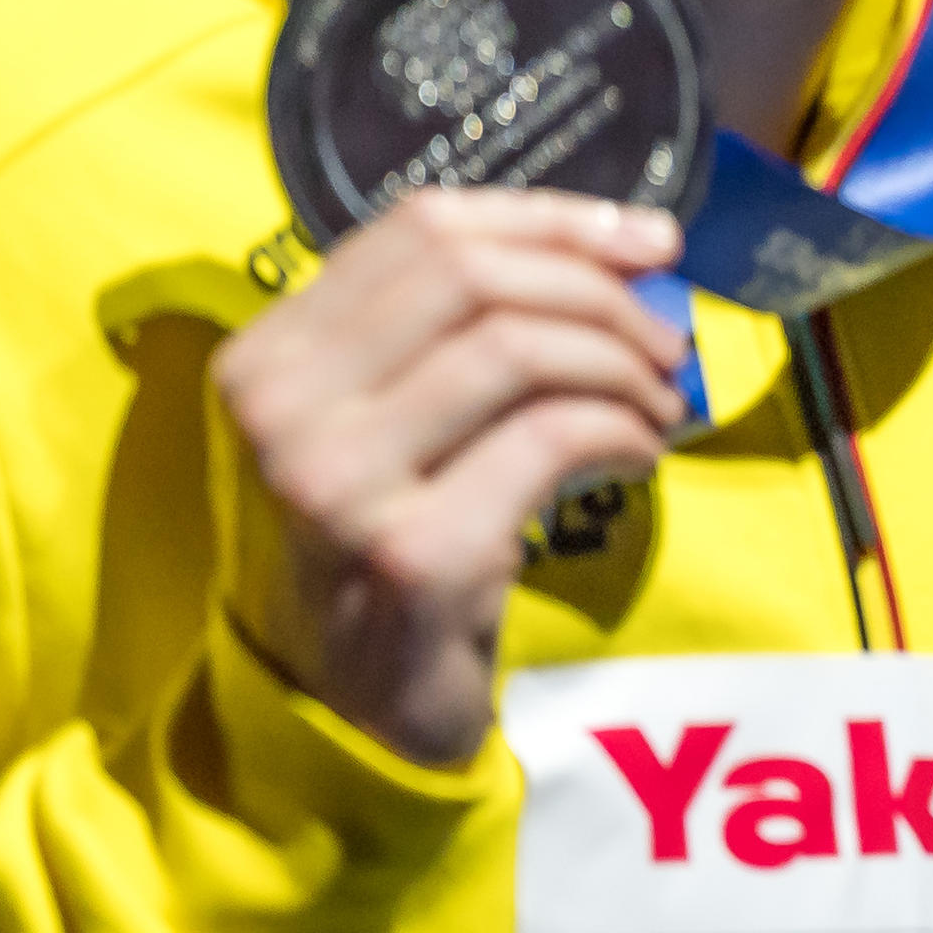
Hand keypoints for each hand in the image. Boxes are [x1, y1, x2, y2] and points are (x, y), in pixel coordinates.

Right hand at [210, 189, 688, 768]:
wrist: (343, 713)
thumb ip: (453, 334)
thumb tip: (619, 246)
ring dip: (620, 365)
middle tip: (665, 340)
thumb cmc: (375, 548)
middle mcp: (282, 408)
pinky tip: (640, 457)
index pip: (423, 228)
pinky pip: (551, 440)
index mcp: (267, 355)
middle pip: (474, 277)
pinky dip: (620, 432)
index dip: (553, 219)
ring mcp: (338, 482)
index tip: (648, 241)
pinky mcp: (414, 552)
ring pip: (518, 349)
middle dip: (599, 292)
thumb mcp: (378, 424)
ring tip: (657, 403)